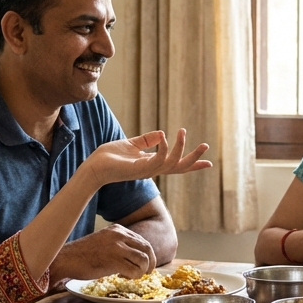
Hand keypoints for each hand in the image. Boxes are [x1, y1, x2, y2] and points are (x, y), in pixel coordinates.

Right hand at [49, 225, 155, 281]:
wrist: (66, 259)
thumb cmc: (82, 255)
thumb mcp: (104, 242)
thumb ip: (119, 245)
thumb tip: (136, 256)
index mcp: (118, 229)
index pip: (142, 241)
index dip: (146, 255)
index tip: (141, 265)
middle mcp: (120, 235)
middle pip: (148, 248)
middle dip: (150, 263)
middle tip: (146, 273)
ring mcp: (117, 247)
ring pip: (144, 260)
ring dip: (141, 271)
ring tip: (130, 275)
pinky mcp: (114, 260)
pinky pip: (135, 270)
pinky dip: (133, 277)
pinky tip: (121, 276)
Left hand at [82, 129, 210, 187]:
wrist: (93, 167)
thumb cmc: (109, 157)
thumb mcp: (131, 144)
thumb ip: (146, 140)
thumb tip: (162, 133)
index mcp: (152, 164)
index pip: (176, 166)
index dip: (192, 164)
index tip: (209, 163)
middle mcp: (152, 170)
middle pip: (180, 167)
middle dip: (194, 159)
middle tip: (206, 146)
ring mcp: (147, 171)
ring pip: (172, 163)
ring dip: (180, 148)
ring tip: (183, 131)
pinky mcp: (139, 169)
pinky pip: (158, 160)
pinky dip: (164, 149)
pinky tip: (165, 137)